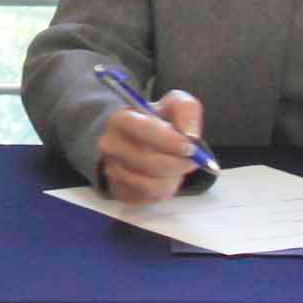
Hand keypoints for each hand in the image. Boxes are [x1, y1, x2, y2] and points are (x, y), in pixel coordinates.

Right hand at [93, 88, 207, 204]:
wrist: (143, 142)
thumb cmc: (159, 122)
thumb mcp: (176, 105)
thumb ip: (187, 110)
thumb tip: (190, 134)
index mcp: (120, 119)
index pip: (142, 130)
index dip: (169, 141)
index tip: (190, 146)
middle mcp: (110, 145)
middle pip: (147, 161)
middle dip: (176, 163)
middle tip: (192, 160)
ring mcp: (112, 169)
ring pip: (148, 183)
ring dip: (172, 178)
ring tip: (178, 167)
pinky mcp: (120, 190)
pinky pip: (147, 197)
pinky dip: (164, 189)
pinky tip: (167, 177)